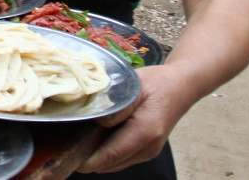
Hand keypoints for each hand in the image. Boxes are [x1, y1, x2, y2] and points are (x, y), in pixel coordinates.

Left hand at [77, 66, 192, 173]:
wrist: (181, 86)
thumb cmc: (156, 82)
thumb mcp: (133, 86)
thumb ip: (116, 105)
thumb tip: (98, 122)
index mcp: (144, 131)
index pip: (111, 154)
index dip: (88, 159)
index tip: (68, 156)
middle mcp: (148, 147)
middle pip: (111, 164)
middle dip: (89, 159)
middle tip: (67, 145)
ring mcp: (150, 151)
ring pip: (116, 165)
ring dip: (98, 158)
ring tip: (78, 142)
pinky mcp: (148, 150)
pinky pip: (123, 159)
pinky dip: (108, 154)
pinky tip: (95, 140)